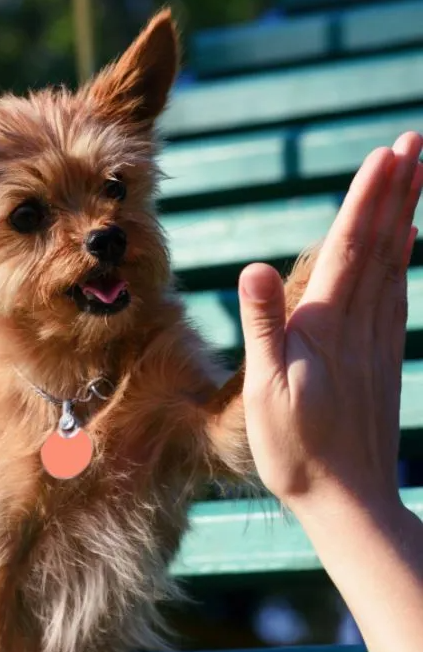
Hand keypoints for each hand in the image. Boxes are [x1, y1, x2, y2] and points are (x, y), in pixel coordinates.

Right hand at [239, 132, 422, 513]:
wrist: (347, 500)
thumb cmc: (296, 449)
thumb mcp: (264, 390)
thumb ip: (264, 326)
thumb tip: (253, 266)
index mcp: (327, 327)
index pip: (352, 248)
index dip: (368, 199)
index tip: (389, 152)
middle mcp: (360, 327)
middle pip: (383, 247)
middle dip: (398, 191)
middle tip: (414, 142)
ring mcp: (377, 343)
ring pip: (396, 266)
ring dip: (407, 217)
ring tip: (417, 177)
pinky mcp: (382, 360)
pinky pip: (399, 297)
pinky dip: (406, 261)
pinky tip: (410, 246)